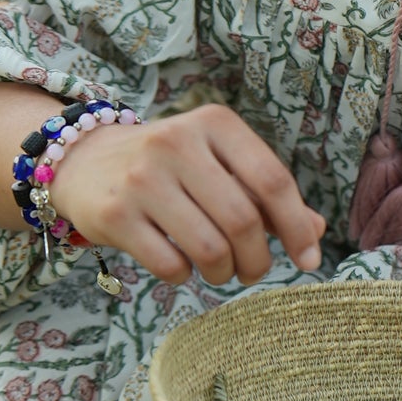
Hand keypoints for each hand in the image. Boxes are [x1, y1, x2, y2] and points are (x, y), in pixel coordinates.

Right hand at [47, 104, 324, 287]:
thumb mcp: (220, 164)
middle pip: (243, 220)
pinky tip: (182, 265)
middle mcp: (176, 143)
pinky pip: (170, 264)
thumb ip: (267, 194)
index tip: (309, 259)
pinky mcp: (113, 213)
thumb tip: (317, 232)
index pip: (272, 180)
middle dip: (259, 258)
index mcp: (214, 124)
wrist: (84, 160)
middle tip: (253, 270)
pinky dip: (186, 276)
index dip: (298, 227)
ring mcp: (141, 178)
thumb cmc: (172, 167)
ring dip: (224, 273)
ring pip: (209, 247)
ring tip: (221, 272)